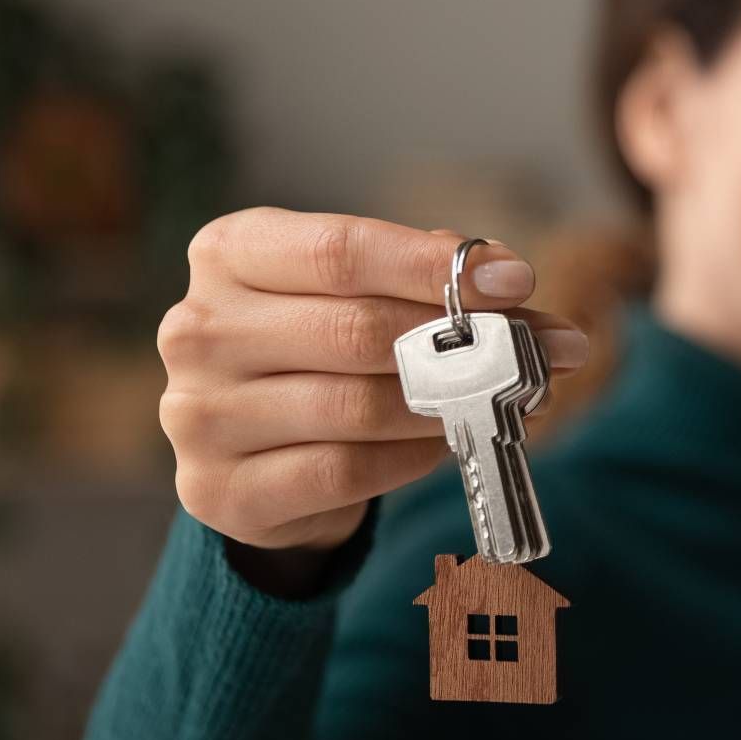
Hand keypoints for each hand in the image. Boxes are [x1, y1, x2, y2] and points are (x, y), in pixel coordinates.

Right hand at [157, 208, 585, 588]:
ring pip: (355, 406)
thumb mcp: (360, 294)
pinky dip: (409, 458)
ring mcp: (198, 414)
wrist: (255, 458)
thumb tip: (510, 284)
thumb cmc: (319, 353)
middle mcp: (198, 328)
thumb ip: (427, 282)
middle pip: (354, 330)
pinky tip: (443, 444)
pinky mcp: (219, 490)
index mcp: (228, 252)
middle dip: (463, 342)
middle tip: (542, 352)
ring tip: (506, 401)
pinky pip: (343, 472)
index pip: (341, 250)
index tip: (518, 281)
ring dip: (449, 406)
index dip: (433, 267)